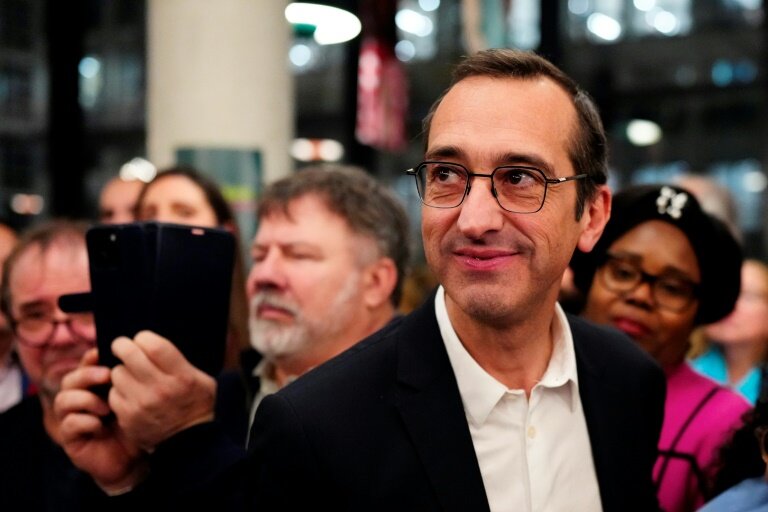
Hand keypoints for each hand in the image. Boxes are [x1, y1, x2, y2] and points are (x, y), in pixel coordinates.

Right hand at [54, 348, 147, 492]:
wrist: (134, 459)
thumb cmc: (136, 425)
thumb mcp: (136, 399)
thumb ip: (131, 380)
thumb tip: (135, 355)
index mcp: (94, 387)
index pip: (84, 366)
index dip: (90, 358)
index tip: (102, 353)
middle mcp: (80, 401)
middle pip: (70, 379)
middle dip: (87, 375)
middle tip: (107, 376)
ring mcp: (72, 420)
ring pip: (63, 400)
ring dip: (85, 399)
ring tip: (106, 408)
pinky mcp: (71, 440)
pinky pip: (68, 424)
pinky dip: (85, 422)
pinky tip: (100, 426)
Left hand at [109, 331, 216, 451]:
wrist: (191, 442)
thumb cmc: (197, 404)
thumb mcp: (202, 379)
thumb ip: (181, 361)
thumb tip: (153, 343)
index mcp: (181, 376)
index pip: (153, 345)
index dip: (144, 337)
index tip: (142, 340)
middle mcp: (160, 389)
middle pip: (129, 354)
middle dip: (122, 346)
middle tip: (122, 346)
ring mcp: (142, 404)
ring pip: (117, 373)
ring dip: (122, 371)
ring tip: (131, 375)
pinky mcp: (128, 418)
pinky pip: (113, 394)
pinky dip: (119, 392)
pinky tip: (129, 394)